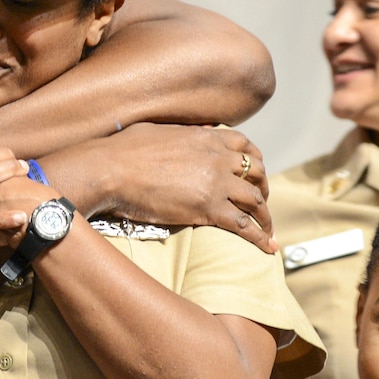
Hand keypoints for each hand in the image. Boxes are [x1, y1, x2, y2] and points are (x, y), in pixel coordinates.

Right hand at [94, 123, 274, 251]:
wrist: (110, 170)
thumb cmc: (124, 150)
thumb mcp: (159, 129)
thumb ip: (182, 132)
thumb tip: (191, 131)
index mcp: (207, 138)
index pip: (246, 146)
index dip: (255, 161)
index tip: (254, 175)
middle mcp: (218, 159)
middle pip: (257, 174)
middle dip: (263, 190)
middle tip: (259, 204)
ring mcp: (216, 184)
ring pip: (255, 201)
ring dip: (265, 217)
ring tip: (267, 231)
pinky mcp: (208, 209)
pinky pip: (243, 225)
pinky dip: (259, 238)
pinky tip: (268, 248)